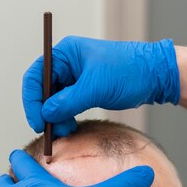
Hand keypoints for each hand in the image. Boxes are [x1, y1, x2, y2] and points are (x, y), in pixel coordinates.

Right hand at [22, 36, 179, 136]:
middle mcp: (67, 64)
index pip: (36, 76)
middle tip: (52, 132)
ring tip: (65, 132)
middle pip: (43, 90)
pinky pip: (67, 105)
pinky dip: (66, 117)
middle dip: (46, 112)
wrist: (154, 76)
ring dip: (56, 118)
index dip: (32, 100)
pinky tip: (70, 128)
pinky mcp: (85, 90)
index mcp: (65, 54)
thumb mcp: (96, 87)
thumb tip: (46, 113)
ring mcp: (76, 77)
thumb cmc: (128, 71)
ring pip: (55, 101)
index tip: (37, 122)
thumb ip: (68, 101)